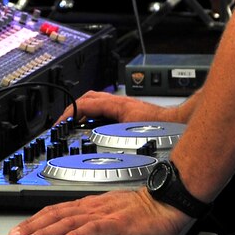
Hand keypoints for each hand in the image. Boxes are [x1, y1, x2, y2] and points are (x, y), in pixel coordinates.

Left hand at [8, 188, 191, 234]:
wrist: (167, 200)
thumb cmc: (146, 208)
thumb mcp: (114, 211)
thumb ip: (97, 219)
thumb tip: (80, 231)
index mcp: (91, 203)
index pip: (57, 209)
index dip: (36, 219)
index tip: (20, 229)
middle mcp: (93, 206)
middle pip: (56, 214)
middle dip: (33, 226)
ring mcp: (104, 213)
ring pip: (68, 221)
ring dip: (46, 231)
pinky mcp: (117, 223)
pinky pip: (93, 229)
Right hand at [63, 89, 179, 123]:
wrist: (174, 123)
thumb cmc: (157, 126)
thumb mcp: (129, 130)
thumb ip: (111, 132)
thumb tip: (94, 136)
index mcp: (114, 104)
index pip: (84, 104)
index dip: (69, 114)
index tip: (60, 124)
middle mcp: (117, 102)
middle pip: (87, 98)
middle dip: (72, 109)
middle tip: (63, 122)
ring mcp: (121, 105)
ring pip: (95, 101)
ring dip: (82, 110)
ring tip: (74, 123)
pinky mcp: (125, 111)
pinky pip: (103, 107)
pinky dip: (93, 114)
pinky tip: (93, 125)